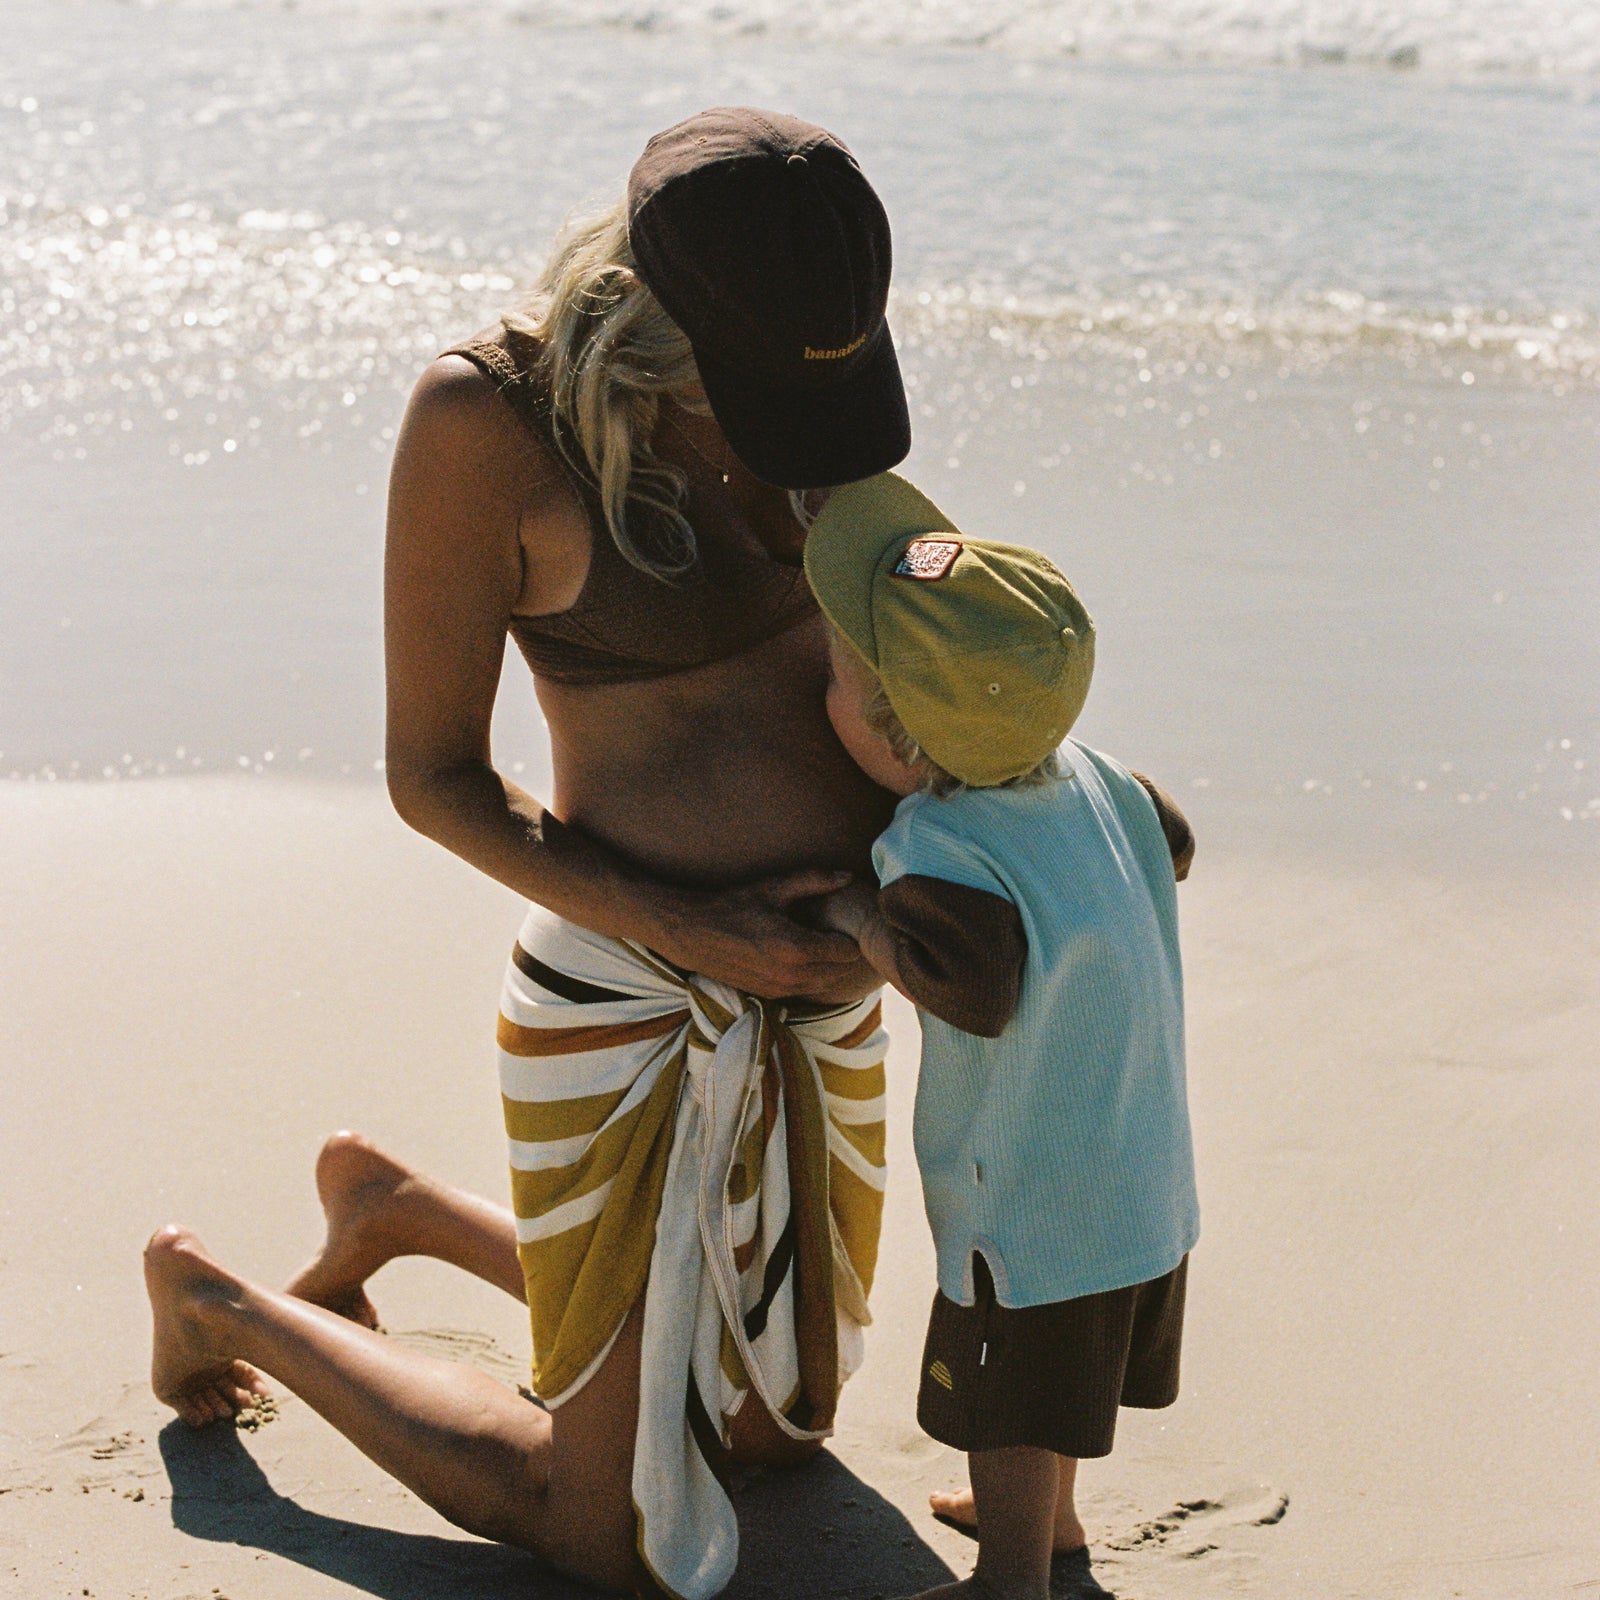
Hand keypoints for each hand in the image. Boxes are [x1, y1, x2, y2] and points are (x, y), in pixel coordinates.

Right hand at [648, 869, 881, 1002]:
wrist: (694, 934)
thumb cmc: (734, 905)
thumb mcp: (774, 888)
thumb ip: (813, 880)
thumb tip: (847, 876)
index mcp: (796, 948)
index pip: (847, 951)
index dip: (849, 936)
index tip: (841, 920)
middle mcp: (792, 975)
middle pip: (841, 971)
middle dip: (843, 953)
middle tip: (834, 931)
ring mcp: (781, 989)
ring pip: (826, 985)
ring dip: (829, 967)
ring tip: (819, 942)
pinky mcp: (770, 995)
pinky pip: (807, 991)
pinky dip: (812, 976)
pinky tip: (800, 956)